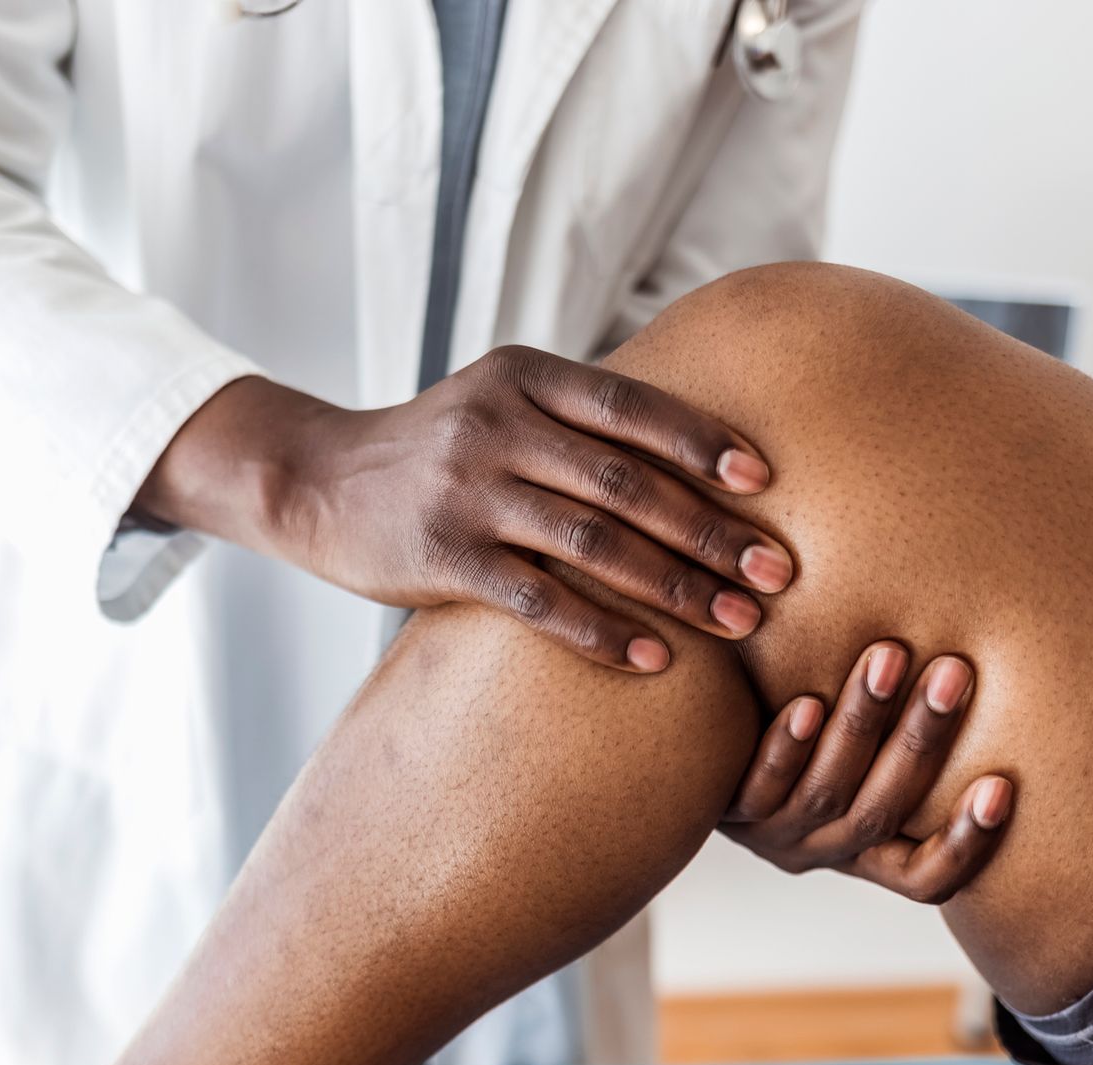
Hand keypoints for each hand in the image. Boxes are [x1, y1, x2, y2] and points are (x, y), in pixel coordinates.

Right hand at [136, 352, 793, 671]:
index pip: (632, 407)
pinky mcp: (440, 556)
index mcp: (524, 377)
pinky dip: (602, 631)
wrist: (316, 482)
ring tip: (738, 624)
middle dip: (711, 531)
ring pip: (594, 543)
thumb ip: (581, 421)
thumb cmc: (436, 450)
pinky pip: (539, 601)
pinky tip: (654, 659)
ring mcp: (466, 491)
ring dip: (676, 587)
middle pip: (627, 482)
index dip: (703, 443)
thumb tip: (703, 449)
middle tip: (776, 573)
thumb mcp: (500, 405)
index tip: (769, 482)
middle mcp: (497, 425)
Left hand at [718, 643, 1012, 903]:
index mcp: (870, 854)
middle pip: (882, 813)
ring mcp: (773, 832)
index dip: (965, 843)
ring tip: (886, 659)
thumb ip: (907, 730)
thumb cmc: (815, 736)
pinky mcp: (726, 807)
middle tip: (952, 673)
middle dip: (921, 740)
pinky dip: (785, 747)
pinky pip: (758, 785)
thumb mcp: (866, 755)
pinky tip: (806, 705)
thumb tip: (981, 650)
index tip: (1002, 785)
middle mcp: (825, 851)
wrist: (704, 756)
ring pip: (826, 791)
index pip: (926, 877)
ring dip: (860, 724)